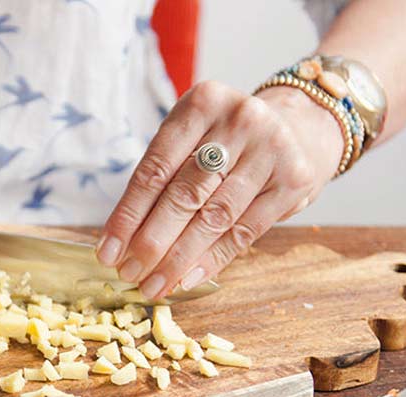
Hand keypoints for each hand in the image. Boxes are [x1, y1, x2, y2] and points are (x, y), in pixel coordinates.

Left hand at [96, 81, 343, 298]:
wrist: (299, 130)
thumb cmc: (227, 143)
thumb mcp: (193, 140)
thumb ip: (163, 180)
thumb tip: (122, 243)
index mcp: (202, 102)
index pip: (155, 168)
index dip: (128, 215)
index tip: (106, 252)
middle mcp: (240, 119)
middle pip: (184, 194)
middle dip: (151, 242)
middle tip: (128, 274)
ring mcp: (272, 148)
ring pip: (214, 217)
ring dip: (178, 258)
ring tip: (154, 284)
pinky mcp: (294, 180)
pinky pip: (244, 230)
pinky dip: (212, 259)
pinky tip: (188, 279)